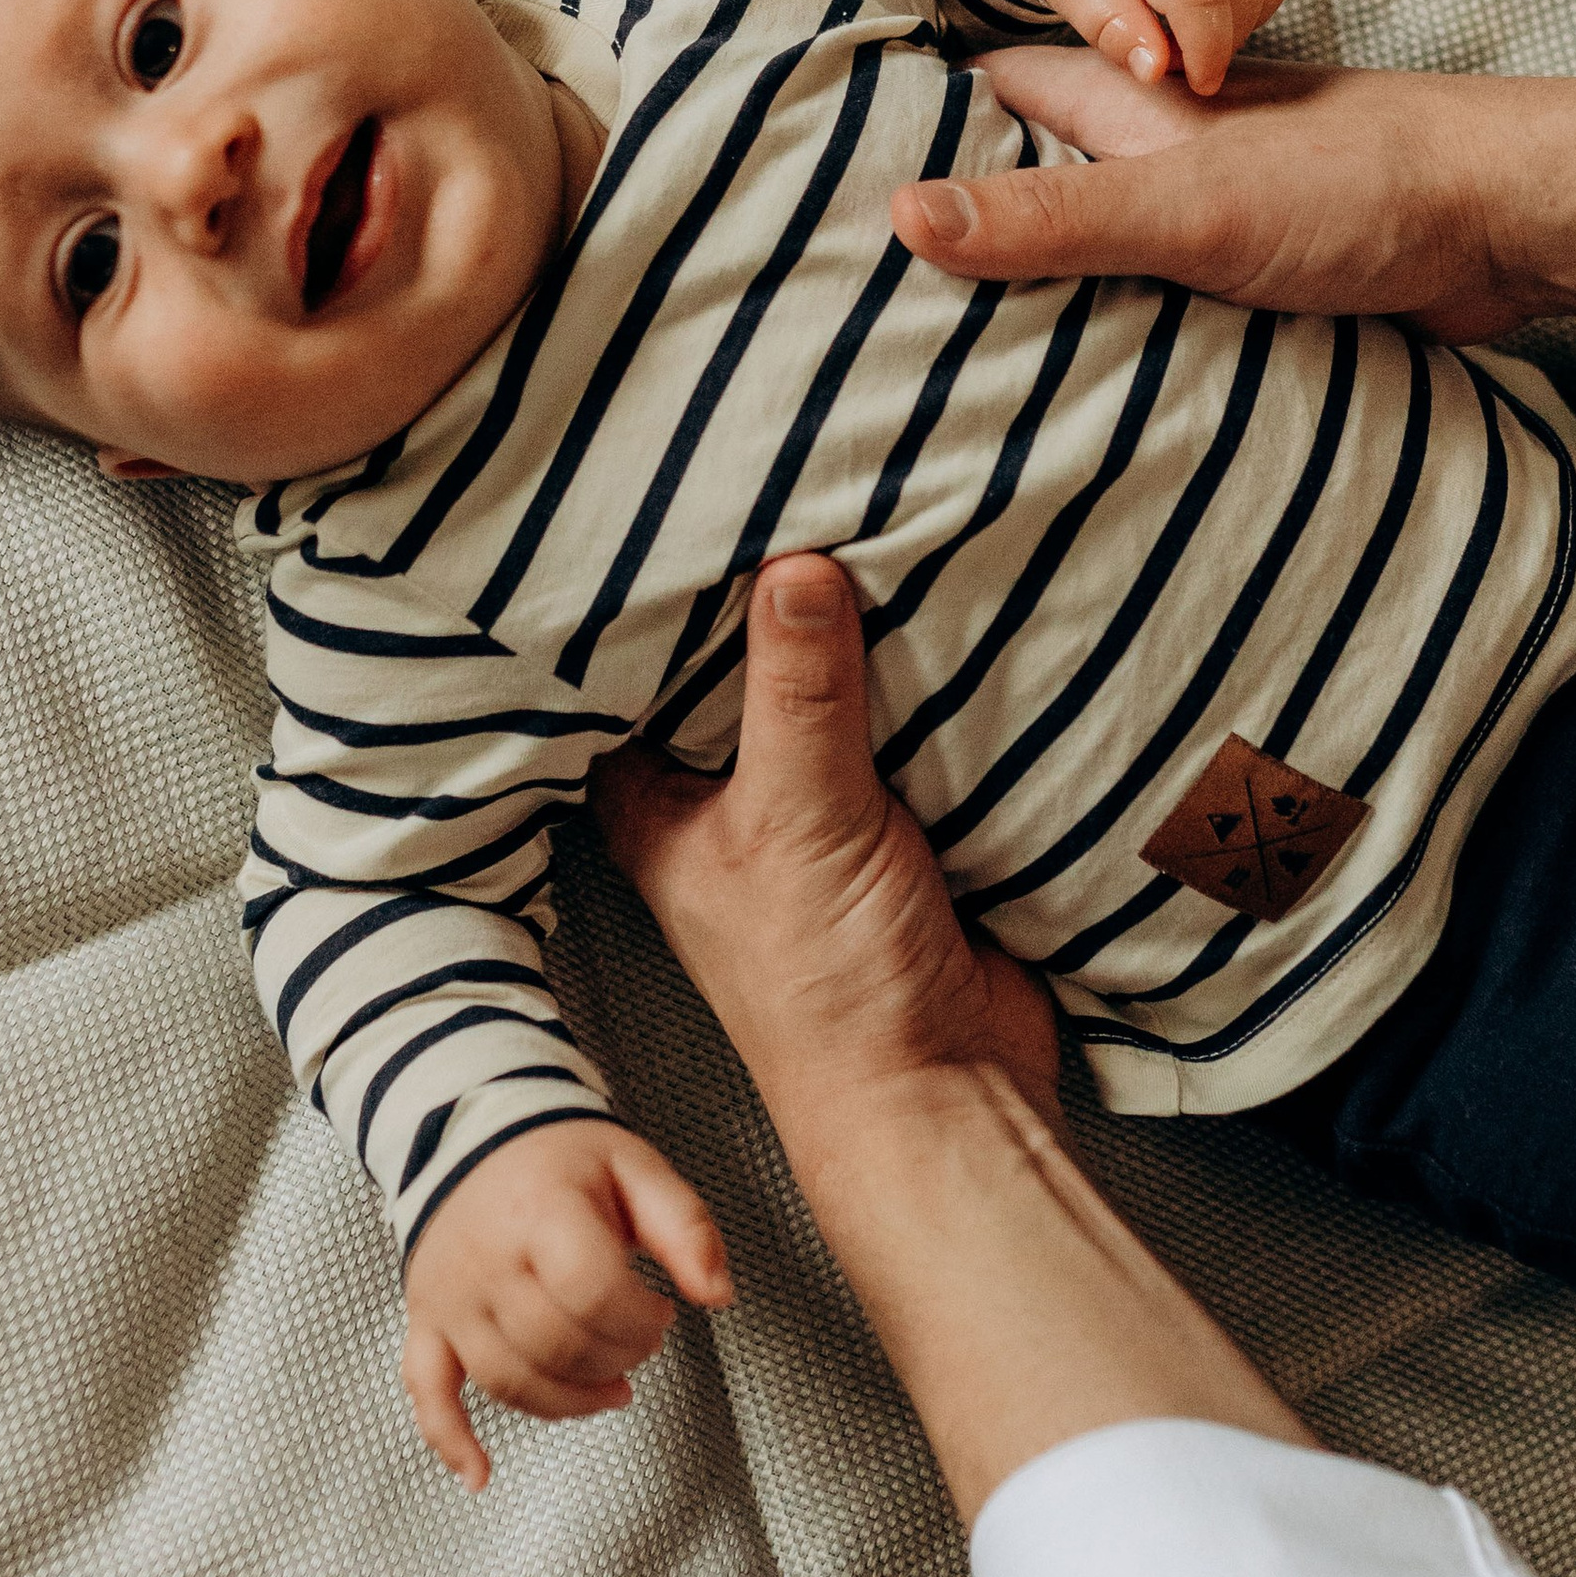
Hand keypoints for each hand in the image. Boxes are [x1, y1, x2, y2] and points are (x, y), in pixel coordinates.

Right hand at [401, 1116, 731, 1492]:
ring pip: (508, 1379)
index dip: (639, 1320)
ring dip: (568, 1402)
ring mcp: (450, 1295)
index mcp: (541, 1211)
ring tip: (608, 1388)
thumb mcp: (637, 1168)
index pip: (592, 1292)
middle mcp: (486, 1258)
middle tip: (638, 1342)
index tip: (660, 1313)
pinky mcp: (426, 1320)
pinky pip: (426, 1389)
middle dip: (615, 1359)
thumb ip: (686, 1227)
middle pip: (556, 1345)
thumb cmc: (563, 1159)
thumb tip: (719, 1296)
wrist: (471, 1135)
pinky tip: (480, 1474)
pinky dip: (449, 1438)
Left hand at [592, 560, 1059, 1157]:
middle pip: (735, 671)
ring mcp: (819, 810)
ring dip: (857, 634)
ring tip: (871, 517)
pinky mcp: (905, 821)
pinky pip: (911, 726)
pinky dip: (927, 681)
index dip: (640, 601)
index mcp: (659, 806)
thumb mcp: (799, 818)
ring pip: (829, 693)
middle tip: (787, 486)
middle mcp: (729, 802)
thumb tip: (792, 568)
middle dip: (763, 600)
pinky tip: (946, 607)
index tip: (664, 504)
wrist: (951, 1090)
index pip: (624, 676)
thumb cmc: (830, 992)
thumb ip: (798, 693)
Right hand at [899, 46, 1535, 344]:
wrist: (1509, 221)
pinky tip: (1063, 399)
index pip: (976, 96)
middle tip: (843, 295)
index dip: (897, 126)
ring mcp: (1197, 212)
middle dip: (949, 223)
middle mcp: (1148, 148)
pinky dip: (1104, 338)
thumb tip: (899, 217)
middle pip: (1020, 175)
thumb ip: (1051, 215)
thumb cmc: (1355, 183)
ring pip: (1083, 246)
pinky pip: (1145, 305)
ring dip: (1028, 293)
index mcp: (1120, 102)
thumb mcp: (1181, 204)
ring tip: (924, 363)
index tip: (806, 178)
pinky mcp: (1242, 277)